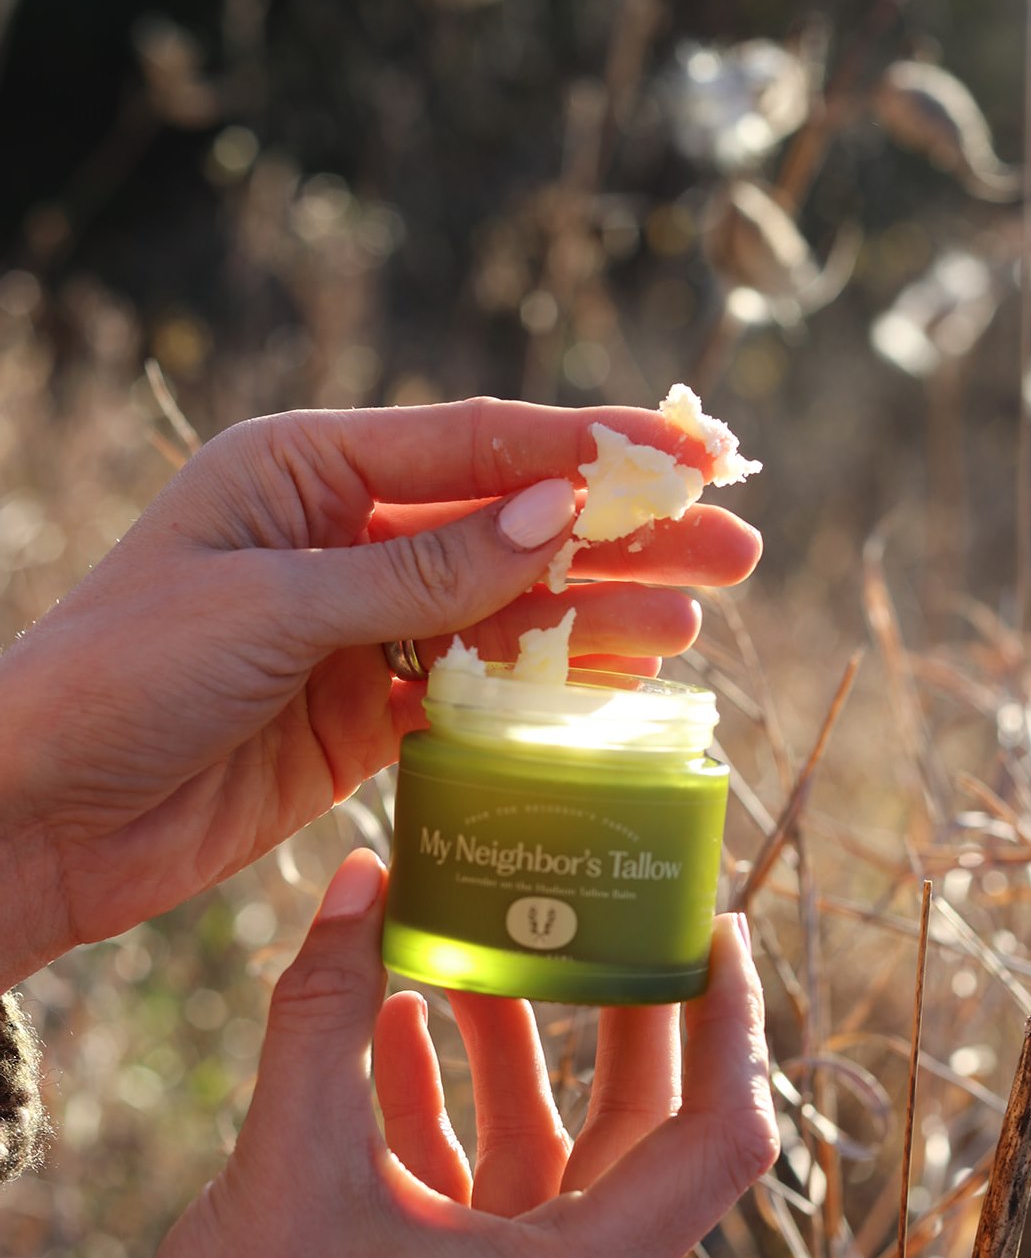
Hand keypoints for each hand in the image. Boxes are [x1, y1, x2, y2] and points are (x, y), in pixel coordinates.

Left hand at [0, 399, 760, 981]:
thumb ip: (421, 568)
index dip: (590, 448)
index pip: (475, 443)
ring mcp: (354, 628)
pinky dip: (540, 688)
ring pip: (501, 610)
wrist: (36, 814)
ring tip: (698, 617)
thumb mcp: (275, 605)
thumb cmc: (121, 677)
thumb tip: (559, 512)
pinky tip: (618, 684)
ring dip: (595, 614)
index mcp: (304, 467)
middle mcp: (337, 535)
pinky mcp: (358, 713)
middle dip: (619, 536)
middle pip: (507, 524)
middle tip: (733, 546)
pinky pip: (469, 690)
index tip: (693, 456)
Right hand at [14, 849, 777, 1257]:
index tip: (716, 930)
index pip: (717, 1141)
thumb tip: (360, 874)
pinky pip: (491, 1190)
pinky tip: (400, 1024)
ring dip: (510, 1050)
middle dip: (613, 1012)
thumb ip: (327, 1005)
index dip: (733, 1026)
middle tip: (601, 907)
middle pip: (635, 1135)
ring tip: (466, 944)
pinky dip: (457, 1109)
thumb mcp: (284, 1157)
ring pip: (552, 1154)